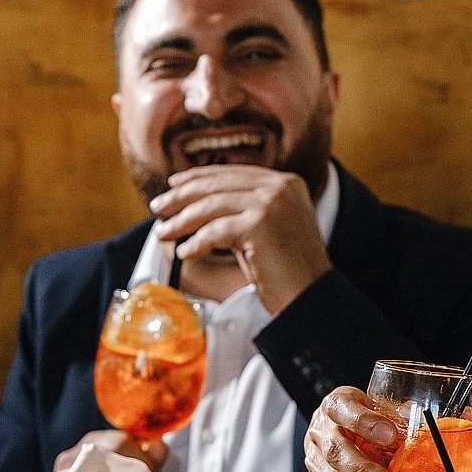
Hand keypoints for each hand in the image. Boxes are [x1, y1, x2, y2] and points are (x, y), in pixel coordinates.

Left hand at [147, 165, 331, 313]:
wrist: (313, 298)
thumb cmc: (288, 272)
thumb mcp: (268, 230)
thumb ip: (244, 210)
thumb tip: (199, 204)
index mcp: (285, 183)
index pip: (232, 173)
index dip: (198, 177)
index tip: (173, 186)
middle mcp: (280, 187)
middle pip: (218, 184)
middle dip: (181, 196)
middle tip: (157, 207)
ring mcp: (272, 203)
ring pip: (212, 205)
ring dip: (181, 220)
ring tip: (163, 233)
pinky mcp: (261, 225)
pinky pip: (215, 230)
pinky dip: (196, 242)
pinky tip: (184, 253)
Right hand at [302, 385, 405, 471]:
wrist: (348, 440)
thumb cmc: (371, 422)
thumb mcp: (385, 412)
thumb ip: (403, 419)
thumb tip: (442, 426)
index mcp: (336, 407)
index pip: (342, 408)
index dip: (363, 421)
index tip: (390, 434)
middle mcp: (321, 435)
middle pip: (338, 455)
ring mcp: (317, 465)